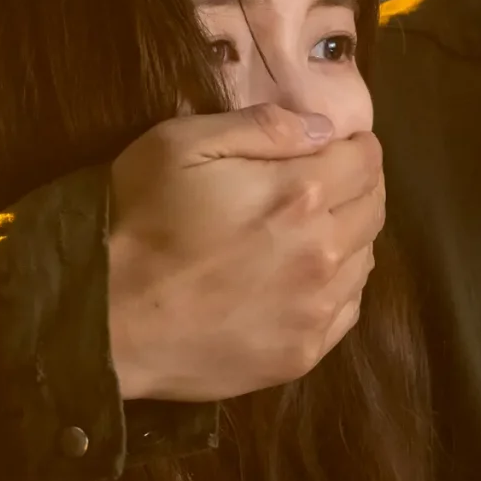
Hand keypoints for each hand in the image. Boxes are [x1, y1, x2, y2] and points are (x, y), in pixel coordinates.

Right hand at [106, 105, 383, 401]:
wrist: (107, 319)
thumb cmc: (139, 222)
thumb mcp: (181, 145)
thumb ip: (261, 127)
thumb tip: (324, 128)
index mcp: (301, 194)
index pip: (366, 161)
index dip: (354, 147)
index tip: (334, 147)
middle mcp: (324, 253)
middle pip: (374, 209)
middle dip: (358, 187)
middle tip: (326, 185)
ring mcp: (317, 309)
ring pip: (365, 260)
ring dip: (349, 238)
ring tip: (310, 234)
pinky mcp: (303, 353)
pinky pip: (346, 310)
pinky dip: (337, 288)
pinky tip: (304, 281)